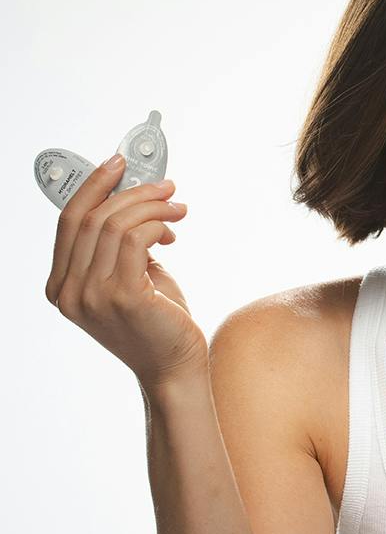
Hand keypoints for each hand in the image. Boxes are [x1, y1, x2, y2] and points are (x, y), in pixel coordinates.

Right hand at [44, 155, 207, 388]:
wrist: (175, 369)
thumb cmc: (158, 324)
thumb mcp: (130, 278)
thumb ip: (121, 246)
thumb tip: (135, 201)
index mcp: (61, 286)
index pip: (68, 221)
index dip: (92, 186)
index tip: (118, 164)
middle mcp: (68, 292)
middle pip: (90, 217)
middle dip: (130, 191)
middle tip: (164, 184)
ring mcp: (91, 296)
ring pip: (114, 224)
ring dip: (151, 207)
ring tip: (177, 208)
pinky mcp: (123, 296)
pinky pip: (136, 239)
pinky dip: (157, 225)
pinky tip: (173, 232)